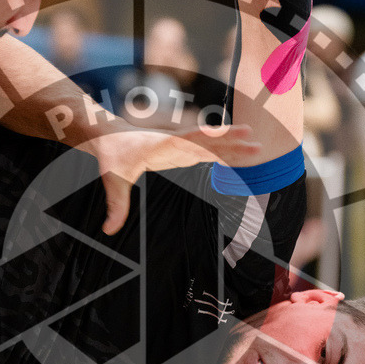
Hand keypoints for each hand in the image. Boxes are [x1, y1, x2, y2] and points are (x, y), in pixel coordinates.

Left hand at [86, 124, 259, 234]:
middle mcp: (176, 143)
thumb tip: (108, 230)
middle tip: (256, 140)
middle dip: (232, 140)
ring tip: (257, 147)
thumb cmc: (111, 155)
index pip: (192, 140)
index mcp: (163, 146)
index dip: (213, 137)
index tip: (233, 133)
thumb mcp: (112, 179)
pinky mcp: (179, 151)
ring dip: (233, 146)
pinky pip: (206, 151)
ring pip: (211, 145)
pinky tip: (237, 156)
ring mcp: (179, 146)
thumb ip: (115, 205)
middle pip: (209, 140)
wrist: (106, 135)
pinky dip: (223, 153)